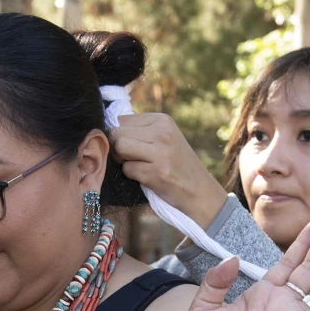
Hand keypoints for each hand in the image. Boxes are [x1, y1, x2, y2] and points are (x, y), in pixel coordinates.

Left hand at [109, 113, 229, 228]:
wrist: (200, 191)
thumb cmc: (177, 165)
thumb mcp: (166, 138)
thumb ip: (142, 130)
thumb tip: (109, 125)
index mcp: (163, 120)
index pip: (122, 119)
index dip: (121, 134)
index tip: (134, 146)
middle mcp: (162, 133)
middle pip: (117, 133)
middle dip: (118, 148)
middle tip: (131, 158)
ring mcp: (161, 153)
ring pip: (120, 147)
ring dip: (122, 160)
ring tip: (137, 166)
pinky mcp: (157, 173)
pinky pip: (127, 169)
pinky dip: (132, 176)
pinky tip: (147, 177)